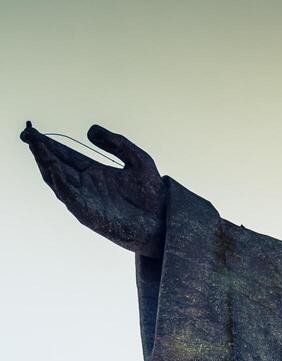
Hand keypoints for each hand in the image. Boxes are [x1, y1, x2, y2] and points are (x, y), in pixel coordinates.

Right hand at [20, 122, 164, 257]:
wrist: (166, 222)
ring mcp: (86, 200)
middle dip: (41, 150)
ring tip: (36, 146)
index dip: (49, 143)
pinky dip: (61, 182)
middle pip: (56, 165)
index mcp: (95, 172)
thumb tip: (90, 129)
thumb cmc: (154, 194)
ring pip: (58, 180)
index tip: (33, 130)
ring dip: (45, 163)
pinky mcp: (89, 214)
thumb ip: (117, 143)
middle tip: (27, 134)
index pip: (66, 155)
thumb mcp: (138, 159)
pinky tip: (54, 167)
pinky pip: (71, 198)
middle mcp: (86, 186)